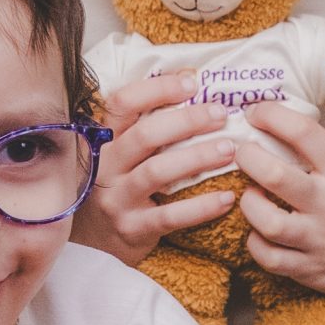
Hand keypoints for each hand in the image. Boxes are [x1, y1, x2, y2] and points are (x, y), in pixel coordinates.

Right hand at [74, 70, 238, 262]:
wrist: (96, 243)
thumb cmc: (119, 187)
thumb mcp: (120, 154)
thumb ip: (144, 126)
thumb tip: (192, 82)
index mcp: (104, 142)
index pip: (122, 104)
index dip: (157, 89)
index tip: (192, 82)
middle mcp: (106, 168)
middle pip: (144, 136)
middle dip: (186, 121)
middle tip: (220, 114)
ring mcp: (117, 200)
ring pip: (156, 172)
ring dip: (196, 158)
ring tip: (229, 150)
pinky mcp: (132, 230)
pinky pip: (169, 216)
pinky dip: (201, 207)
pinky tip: (227, 199)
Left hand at [236, 104, 324, 316]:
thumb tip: (292, 144)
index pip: (304, 132)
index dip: (272, 115)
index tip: (257, 112)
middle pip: (274, 175)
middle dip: (247, 157)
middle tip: (242, 153)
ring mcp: (320, 240)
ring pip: (264, 221)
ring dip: (248, 204)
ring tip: (249, 196)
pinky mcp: (313, 271)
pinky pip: (269, 258)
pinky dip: (255, 243)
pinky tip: (259, 233)